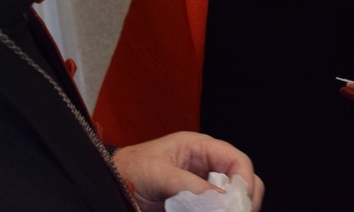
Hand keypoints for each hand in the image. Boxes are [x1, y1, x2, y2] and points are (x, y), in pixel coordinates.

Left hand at [112, 131, 263, 209]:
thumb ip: (188, 184)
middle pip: (241, 180)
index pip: (236, 160)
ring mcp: (201, 188)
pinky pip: (214, 209)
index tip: (242, 201)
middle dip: (243, 198)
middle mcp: (206, 167)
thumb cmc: (129, 169)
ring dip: (229, 207)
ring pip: (230, 199)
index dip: (244, 179)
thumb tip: (221, 198)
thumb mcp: (158, 173)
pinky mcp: (195, 205)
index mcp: (200, 148)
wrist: (108, 186)